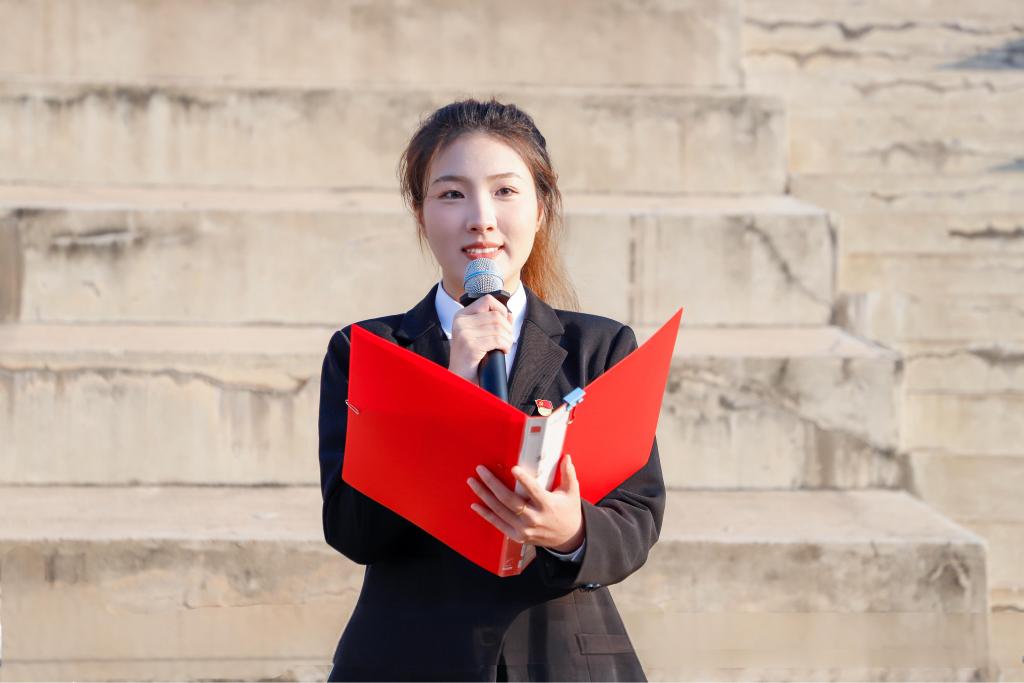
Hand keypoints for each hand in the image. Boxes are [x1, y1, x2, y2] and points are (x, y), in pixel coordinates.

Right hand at [449, 294, 513, 384]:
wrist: (460, 379)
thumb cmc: (471, 359)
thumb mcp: (481, 336)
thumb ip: (494, 323)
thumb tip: (509, 314)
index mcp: (461, 316)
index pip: (487, 300)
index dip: (501, 310)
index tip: (504, 325)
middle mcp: (461, 322)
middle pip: (496, 315)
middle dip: (507, 328)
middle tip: (506, 341)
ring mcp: (464, 333)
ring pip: (498, 327)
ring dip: (507, 338)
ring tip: (505, 347)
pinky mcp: (470, 345)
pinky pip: (497, 339)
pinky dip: (505, 345)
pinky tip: (502, 351)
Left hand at [467, 454, 584, 552]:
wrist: (568, 538)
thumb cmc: (568, 512)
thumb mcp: (572, 492)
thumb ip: (568, 474)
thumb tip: (566, 457)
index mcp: (547, 505)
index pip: (533, 491)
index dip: (523, 480)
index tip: (513, 468)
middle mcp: (534, 518)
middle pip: (509, 500)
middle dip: (492, 484)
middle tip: (481, 470)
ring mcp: (524, 529)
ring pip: (500, 511)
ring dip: (484, 495)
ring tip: (473, 482)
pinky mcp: (517, 536)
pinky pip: (498, 524)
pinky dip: (485, 514)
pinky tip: (475, 504)